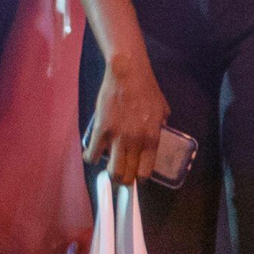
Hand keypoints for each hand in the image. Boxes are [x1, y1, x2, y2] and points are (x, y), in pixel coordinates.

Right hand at [82, 61, 170, 186]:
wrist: (127, 73)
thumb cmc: (147, 88)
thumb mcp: (162, 109)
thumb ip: (160, 125)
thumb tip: (158, 131)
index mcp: (152, 139)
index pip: (145, 171)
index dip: (140, 177)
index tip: (136, 174)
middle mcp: (135, 143)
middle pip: (127, 176)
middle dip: (124, 179)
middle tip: (122, 174)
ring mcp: (116, 138)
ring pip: (112, 171)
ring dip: (110, 173)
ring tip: (108, 169)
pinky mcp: (100, 130)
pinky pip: (92, 154)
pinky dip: (91, 157)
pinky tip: (92, 155)